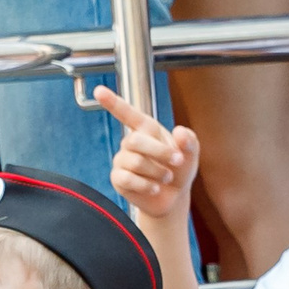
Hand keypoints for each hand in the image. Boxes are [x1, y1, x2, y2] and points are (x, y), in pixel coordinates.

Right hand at [95, 86, 199, 223]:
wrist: (173, 197)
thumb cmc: (179, 170)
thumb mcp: (190, 154)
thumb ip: (189, 141)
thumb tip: (180, 131)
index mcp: (146, 130)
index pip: (127, 113)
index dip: (112, 102)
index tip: (98, 90)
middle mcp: (130, 142)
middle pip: (136, 141)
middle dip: (161, 152)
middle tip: (178, 162)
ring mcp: (122, 160)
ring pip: (136, 162)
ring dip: (158, 172)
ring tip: (167, 178)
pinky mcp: (118, 179)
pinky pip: (128, 179)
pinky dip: (147, 186)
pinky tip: (155, 188)